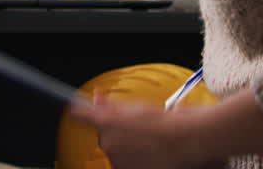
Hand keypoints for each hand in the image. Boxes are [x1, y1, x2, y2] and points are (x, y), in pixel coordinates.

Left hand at [69, 94, 222, 168]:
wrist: (187, 142)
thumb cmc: (166, 123)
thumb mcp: (136, 108)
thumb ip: (111, 105)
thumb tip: (97, 99)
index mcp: (107, 121)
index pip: (81, 114)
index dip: (79, 111)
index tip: (76, 108)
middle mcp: (108, 142)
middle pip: (104, 138)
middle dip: (115, 134)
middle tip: (136, 131)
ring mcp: (117, 161)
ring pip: (116, 154)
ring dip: (126, 150)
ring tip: (148, 145)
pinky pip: (125, 166)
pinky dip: (134, 162)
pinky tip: (149, 156)